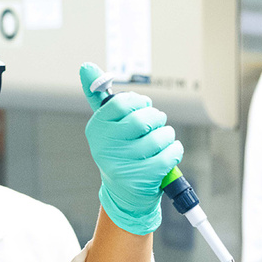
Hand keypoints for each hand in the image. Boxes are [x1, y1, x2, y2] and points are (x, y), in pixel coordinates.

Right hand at [79, 62, 183, 235]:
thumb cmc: (120, 151)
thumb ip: (98, 96)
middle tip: (158, 121)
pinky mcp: (142, 179)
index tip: (144, 106)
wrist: (124, 194)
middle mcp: (105, 147)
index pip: (121, 103)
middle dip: (157, 117)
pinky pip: (168, 155)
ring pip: (159, 137)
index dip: (140, 102)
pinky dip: (175, 150)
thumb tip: (86, 67)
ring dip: (168, 135)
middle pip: (142, 120)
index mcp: (96, 130)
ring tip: (164, 139)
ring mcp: (123, 165)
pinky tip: (171, 151)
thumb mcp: (108, 126)